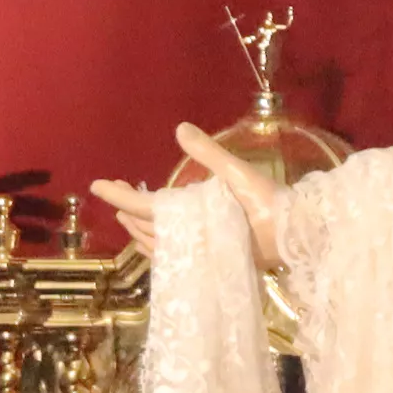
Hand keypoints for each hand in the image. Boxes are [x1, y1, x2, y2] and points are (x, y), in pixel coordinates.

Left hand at [90, 123, 287, 272]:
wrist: (296, 238)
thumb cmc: (268, 204)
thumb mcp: (238, 173)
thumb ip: (207, 152)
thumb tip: (180, 129)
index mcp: (189, 219)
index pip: (142, 207)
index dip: (117, 196)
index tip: (96, 185)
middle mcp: (185, 242)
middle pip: (142, 226)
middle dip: (124, 208)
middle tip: (112, 189)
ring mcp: (193, 256)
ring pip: (151, 244)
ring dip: (135, 228)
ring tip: (125, 214)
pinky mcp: (205, 263)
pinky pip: (166, 257)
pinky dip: (152, 245)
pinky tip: (152, 239)